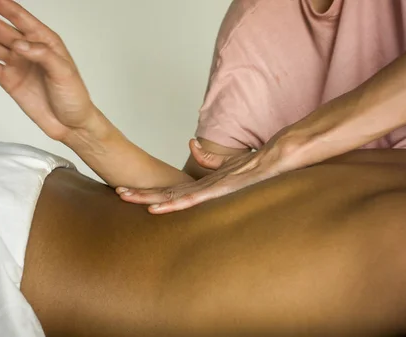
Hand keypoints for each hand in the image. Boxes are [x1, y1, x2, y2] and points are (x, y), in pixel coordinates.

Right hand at [0, 0, 97, 140]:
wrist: (71, 124)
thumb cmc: (74, 97)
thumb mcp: (64, 73)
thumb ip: (43, 55)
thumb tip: (20, 45)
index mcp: (44, 41)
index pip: (19, 17)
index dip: (1, 4)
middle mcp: (28, 49)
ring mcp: (17, 64)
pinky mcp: (9, 80)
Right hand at [117, 135, 301, 213]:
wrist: (286, 158)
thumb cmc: (262, 164)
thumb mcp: (230, 161)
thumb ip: (209, 158)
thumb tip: (191, 145)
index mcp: (207, 186)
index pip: (174, 188)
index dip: (152, 189)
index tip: (130, 189)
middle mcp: (208, 191)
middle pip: (170, 194)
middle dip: (144, 195)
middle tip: (119, 195)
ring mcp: (215, 191)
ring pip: (177, 198)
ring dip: (151, 199)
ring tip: (127, 197)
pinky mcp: (225, 188)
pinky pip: (196, 197)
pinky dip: (176, 203)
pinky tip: (159, 207)